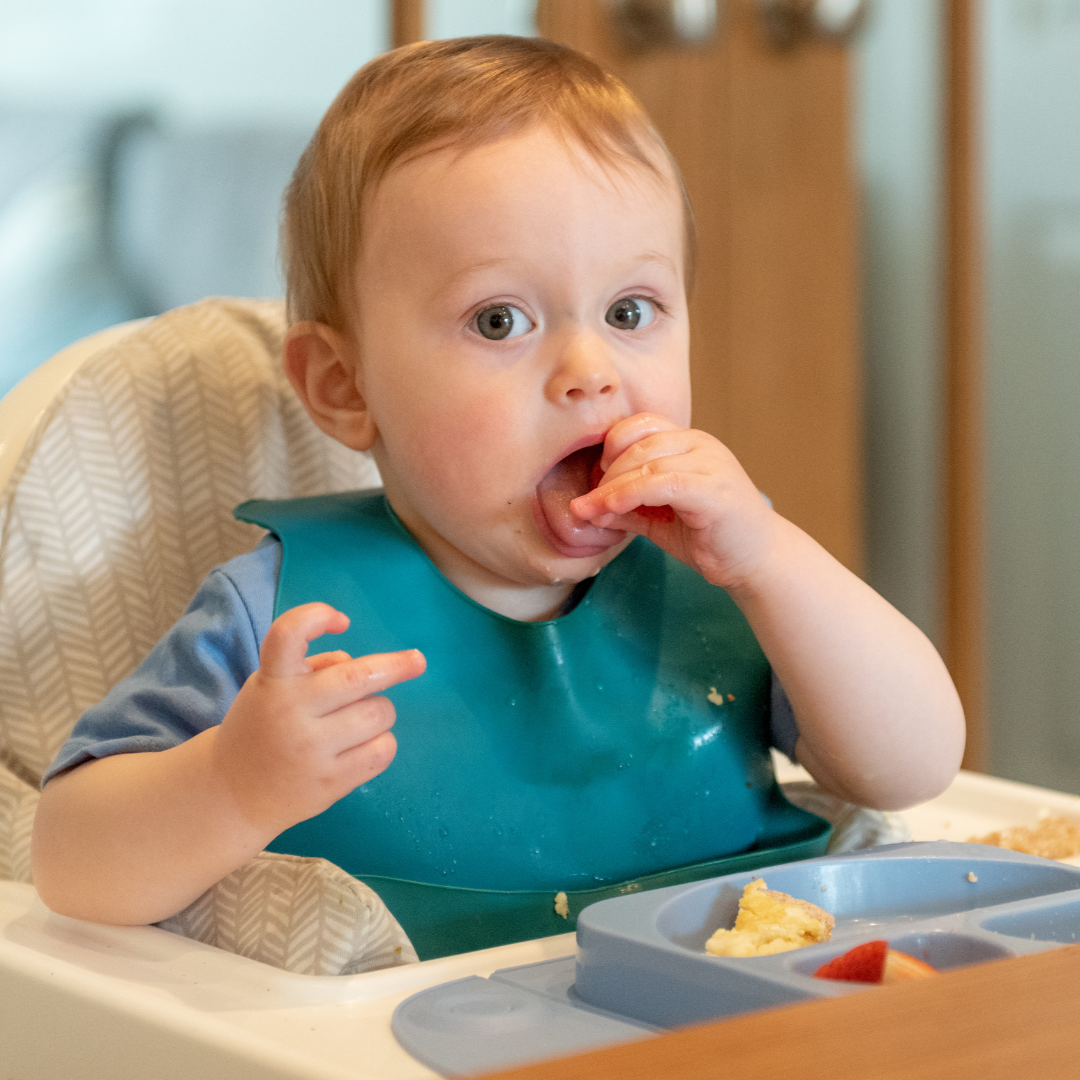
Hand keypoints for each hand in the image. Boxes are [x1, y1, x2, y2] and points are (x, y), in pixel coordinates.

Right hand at [211, 602, 424, 834]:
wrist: (233, 793)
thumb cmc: (264, 727)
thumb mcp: (272, 687)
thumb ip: (313, 668)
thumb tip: (358, 662)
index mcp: (272, 680)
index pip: (288, 633)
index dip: (317, 617)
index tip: (342, 620)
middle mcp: (289, 711)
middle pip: (358, 677)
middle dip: (396, 666)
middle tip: (417, 661)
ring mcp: (310, 749)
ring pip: (378, 713)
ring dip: (380, 711)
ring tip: (358, 721)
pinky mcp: (330, 781)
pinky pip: (383, 750)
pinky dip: (382, 743)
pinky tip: (363, 746)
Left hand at [569, 413, 779, 590]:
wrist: (758, 561)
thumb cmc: (712, 536)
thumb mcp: (660, 518)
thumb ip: (629, 506)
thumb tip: (588, 507)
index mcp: (689, 443)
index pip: (641, 425)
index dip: (611, 446)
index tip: (596, 478)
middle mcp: (701, 445)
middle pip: (639, 442)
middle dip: (605, 473)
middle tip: (586, 503)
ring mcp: (711, 464)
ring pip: (648, 462)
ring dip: (611, 488)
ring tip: (590, 511)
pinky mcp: (714, 490)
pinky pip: (663, 483)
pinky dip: (631, 494)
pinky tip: (612, 509)